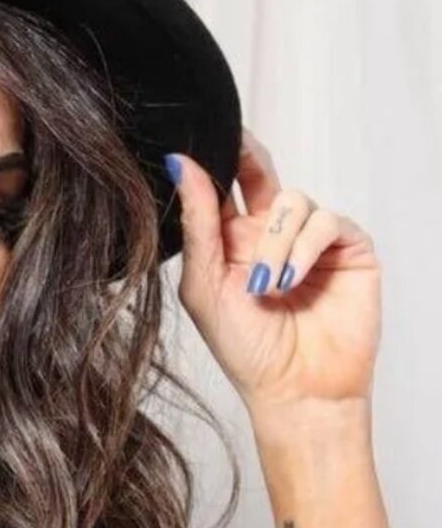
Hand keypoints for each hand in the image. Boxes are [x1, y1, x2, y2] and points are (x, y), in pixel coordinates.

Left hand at [165, 128, 382, 412]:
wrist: (294, 391)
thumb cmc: (244, 347)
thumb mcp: (204, 282)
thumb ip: (197, 221)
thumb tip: (180, 163)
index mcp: (230, 238)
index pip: (223, 184)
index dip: (217, 157)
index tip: (202, 136)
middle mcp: (270, 233)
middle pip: (261, 173)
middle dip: (250, 158)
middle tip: (239, 149)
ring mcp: (310, 240)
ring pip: (293, 201)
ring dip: (276, 241)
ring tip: (267, 286)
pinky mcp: (347, 251)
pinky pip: (327, 222)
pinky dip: (305, 247)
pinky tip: (291, 279)